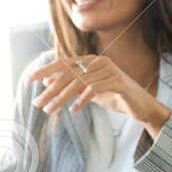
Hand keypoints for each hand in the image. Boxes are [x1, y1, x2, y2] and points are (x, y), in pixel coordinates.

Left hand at [30, 54, 171, 134]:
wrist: (142, 107)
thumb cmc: (114, 97)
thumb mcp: (88, 90)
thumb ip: (71, 84)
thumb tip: (47, 81)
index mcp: (91, 61)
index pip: (64, 63)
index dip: (46, 70)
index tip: (29, 79)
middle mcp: (100, 62)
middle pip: (68, 74)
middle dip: (51, 90)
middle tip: (38, 103)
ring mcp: (110, 70)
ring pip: (78, 83)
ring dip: (61, 98)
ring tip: (50, 110)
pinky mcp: (119, 82)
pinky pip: (94, 89)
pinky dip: (82, 100)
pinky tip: (74, 109)